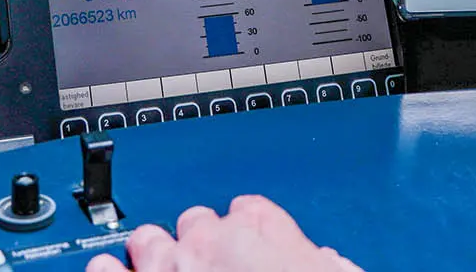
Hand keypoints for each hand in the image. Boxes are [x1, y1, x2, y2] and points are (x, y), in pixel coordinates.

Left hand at [86, 195, 360, 271]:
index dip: (246, 229)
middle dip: (197, 240)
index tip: (247, 244)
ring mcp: (169, 269)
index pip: (246, 209)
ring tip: (155, 266)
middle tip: (204, 266)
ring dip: (151, 252)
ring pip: (148, 239)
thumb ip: (322, 262)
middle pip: (194, 221)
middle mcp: (211, 242)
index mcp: (261, 230)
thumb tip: (327, 261)